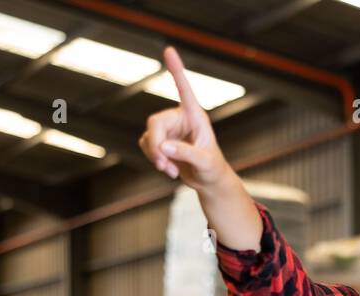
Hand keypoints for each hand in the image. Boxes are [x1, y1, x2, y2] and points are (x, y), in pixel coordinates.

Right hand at [138, 47, 229, 188]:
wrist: (209, 182)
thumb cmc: (213, 168)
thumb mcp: (204, 162)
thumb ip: (186, 153)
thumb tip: (163, 147)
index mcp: (195, 115)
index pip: (184, 89)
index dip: (176, 70)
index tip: (169, 50)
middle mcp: (180, 118)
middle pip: (155, 122)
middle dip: (155, 145)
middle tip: (162, 163)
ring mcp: (169, 130)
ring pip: (148, 136)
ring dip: (154, 156)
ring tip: (169, 170)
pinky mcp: (160, 142)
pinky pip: (146, 145)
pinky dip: (153, 159)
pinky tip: (168, 169)